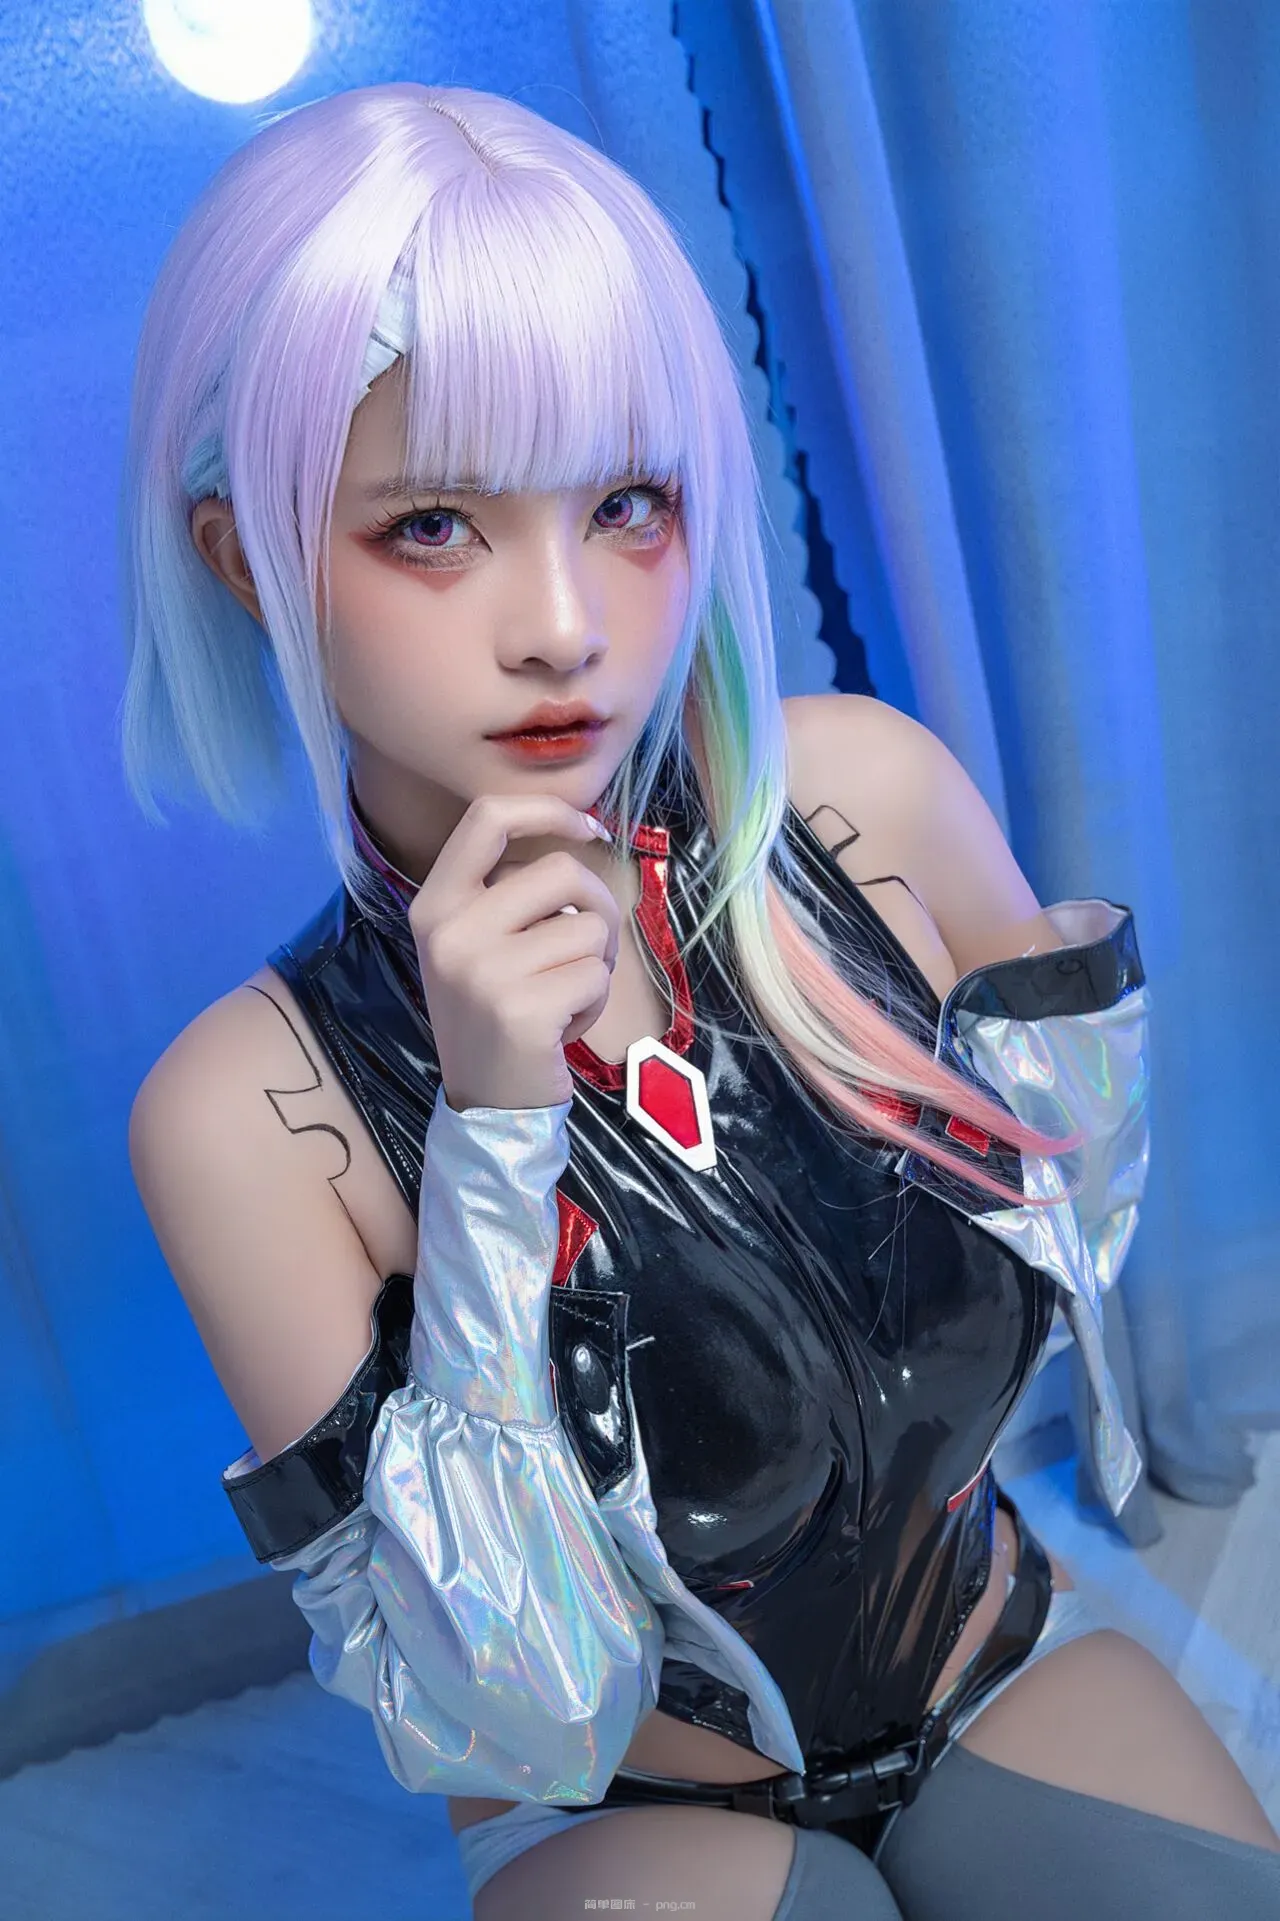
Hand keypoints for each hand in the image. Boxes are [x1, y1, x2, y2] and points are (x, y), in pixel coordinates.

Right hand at [408, 794, 620, 1111]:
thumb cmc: (494, 1015)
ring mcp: (484, 971)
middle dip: (597, 906)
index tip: (588, 827)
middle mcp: (450, 931)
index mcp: (434, 904)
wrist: (486, 1105)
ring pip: (589, 928)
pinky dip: (595, 1000)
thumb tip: (581, 833)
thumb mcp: (476, 944)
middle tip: (588, 948)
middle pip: (561, 871)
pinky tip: (563, 1026)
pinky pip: (596, 975)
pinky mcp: (522, 1010)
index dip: (547, 809)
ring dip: (596, 964)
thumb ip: (508, 892)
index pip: (488, 818)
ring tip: (562, 997)